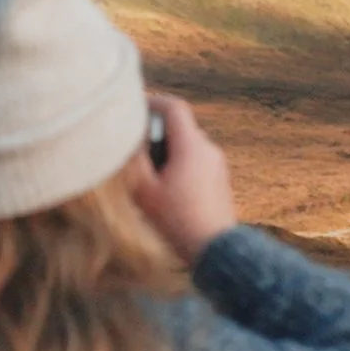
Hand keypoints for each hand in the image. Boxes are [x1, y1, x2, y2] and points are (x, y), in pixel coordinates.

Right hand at [130, 93, 237, 264]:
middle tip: (134, 149)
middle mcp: (209, 149)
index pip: (174, 108)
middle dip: (156, 133)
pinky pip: (197, 161)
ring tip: (148, 175)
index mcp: (192, 146)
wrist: (214, 248)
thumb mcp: (144, 189)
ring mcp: (218, 165)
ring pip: (188, 145)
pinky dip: (180, 164)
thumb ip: (135, 158)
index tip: (134, 109)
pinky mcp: (220, 180)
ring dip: (167, 151)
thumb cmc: (176, 219)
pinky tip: (166, 190)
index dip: (153, 102)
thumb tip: (129, 139)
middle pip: (180, 127)